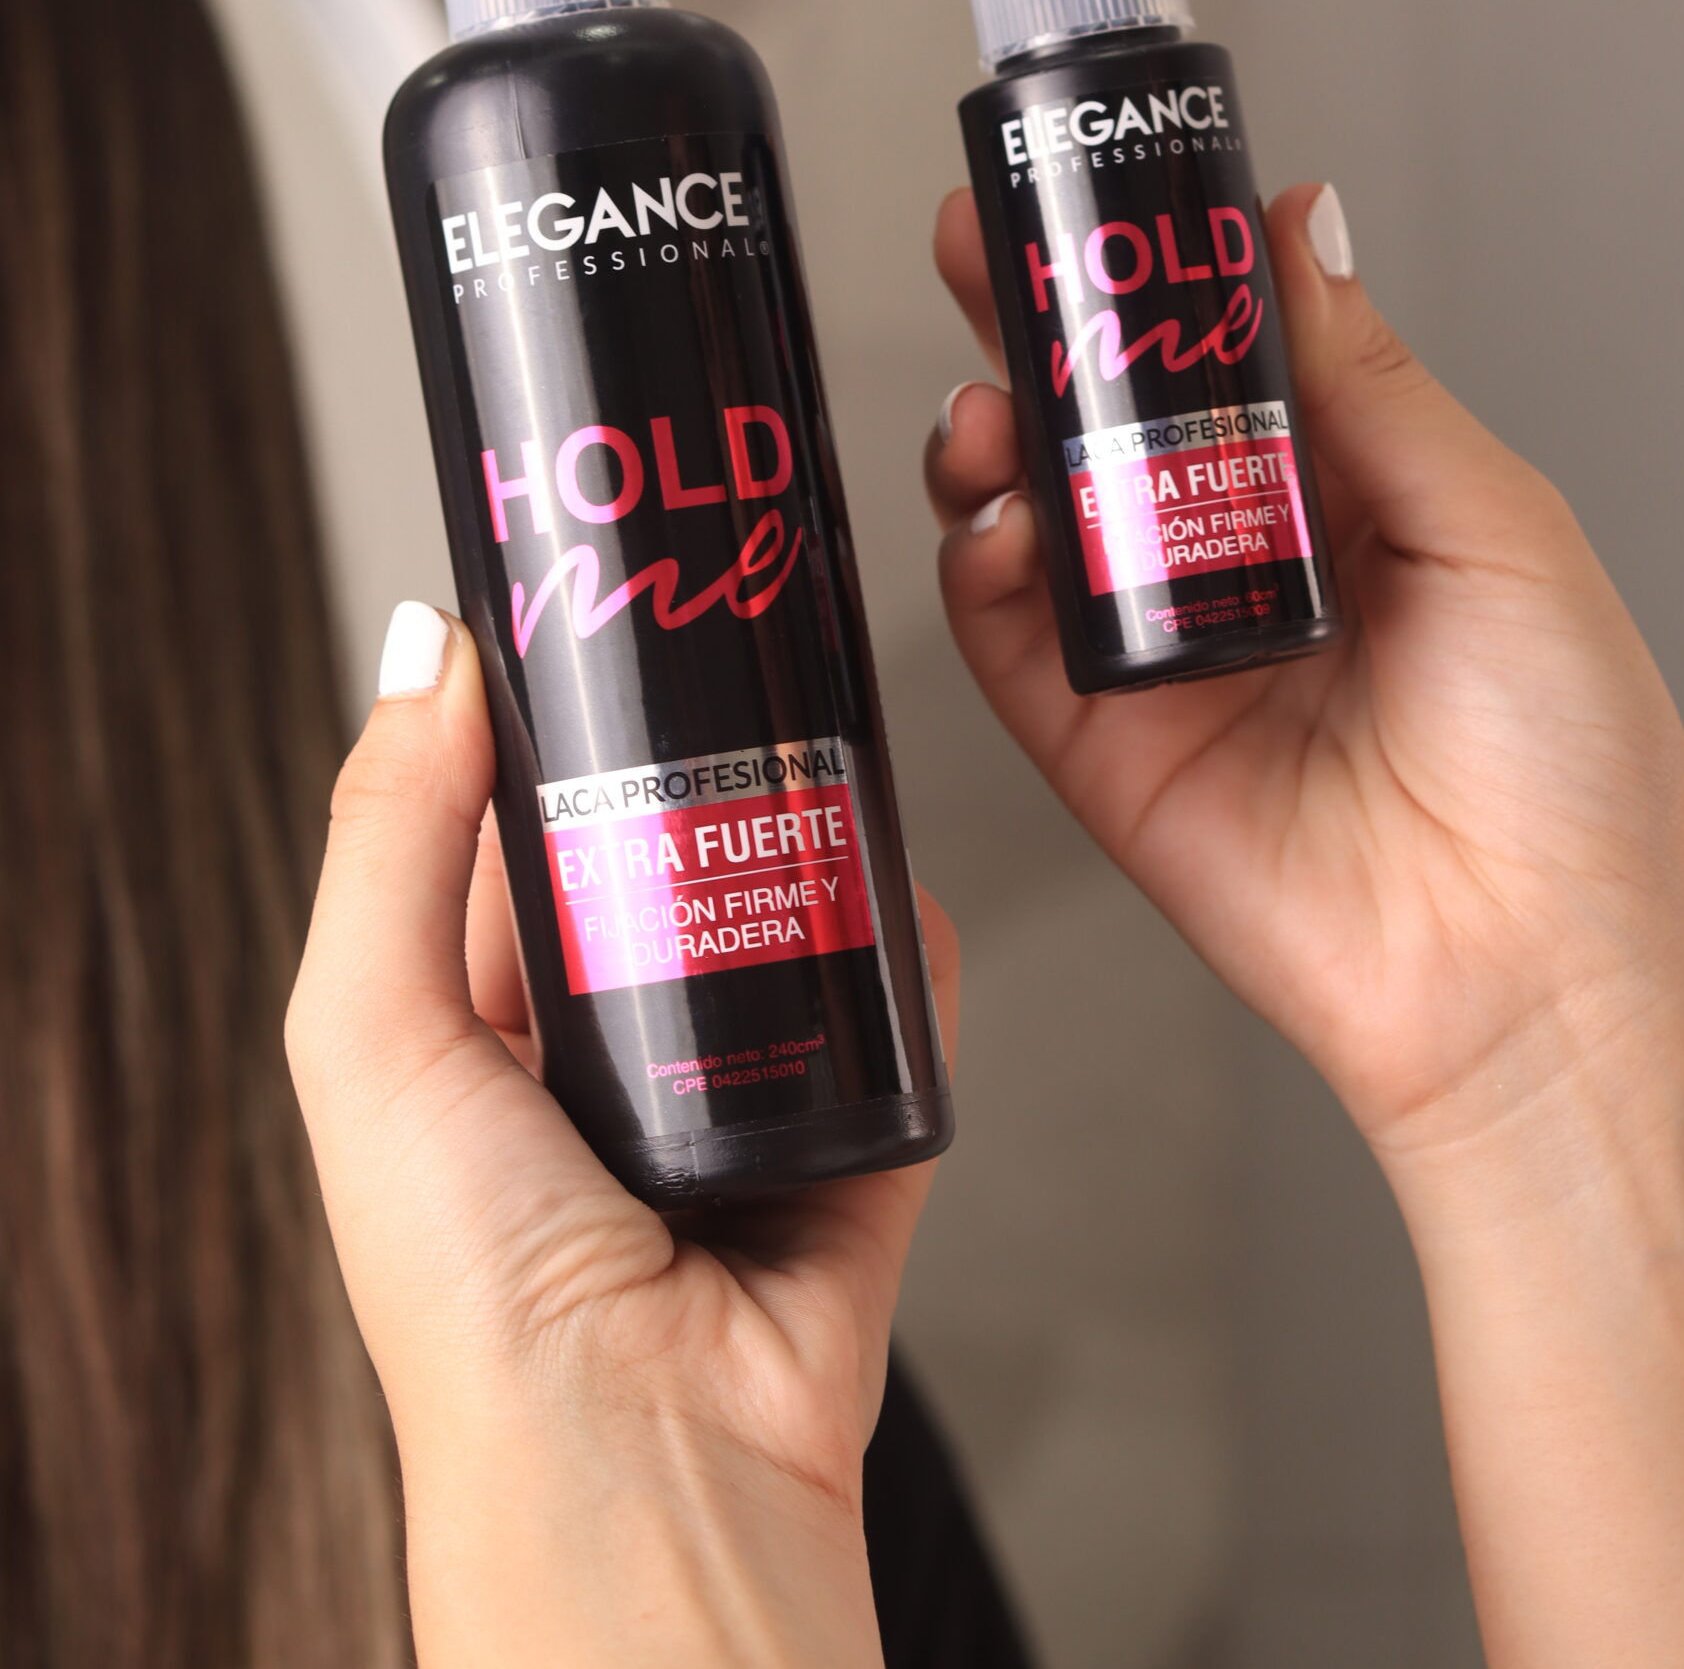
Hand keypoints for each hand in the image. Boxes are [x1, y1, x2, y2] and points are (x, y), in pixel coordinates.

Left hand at [286, 608, 956, 1668]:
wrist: (646, 1468)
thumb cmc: (475, 1295)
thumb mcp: (367, 1033)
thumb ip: (388, 836)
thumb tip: (425, 649)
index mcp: (476, 1033)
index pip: (513, 838)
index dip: (551, 728)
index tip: (603, 620)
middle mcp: (603, 1060)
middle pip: (663, 862)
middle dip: (697, 768)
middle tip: (735, 664)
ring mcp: (734, 1102)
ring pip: (786, 925)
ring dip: (810, 844)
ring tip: (827, 751)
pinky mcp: (850, 1146)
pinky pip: (893, 1021)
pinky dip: (910, 956)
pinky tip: (908, 884)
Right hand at [929, 180, 1683, 1668]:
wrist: (1528, 978)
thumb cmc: (1570, 771)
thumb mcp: (1498, 525)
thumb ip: (1372, 381)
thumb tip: (1298, 229)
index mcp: (1349, 495)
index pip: (1214, 353)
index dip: (1143, 274)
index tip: (1092, 197)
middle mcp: (1239, 563)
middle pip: (1102, 418)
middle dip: (1029, 327)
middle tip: (972, 249)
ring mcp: (1159, 652)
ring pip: (1035, 516)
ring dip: (989, 439)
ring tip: (987, 407)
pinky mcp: (1098, 745)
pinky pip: (1006, 642)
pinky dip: (978, 570)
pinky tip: (995, 522)